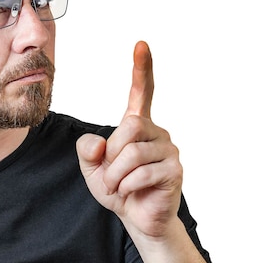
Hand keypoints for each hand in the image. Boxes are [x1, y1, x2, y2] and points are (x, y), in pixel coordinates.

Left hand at [76, 41, 182, 240]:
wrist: (137, 218)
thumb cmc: (118, 187)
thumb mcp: (92, 168)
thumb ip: (87, 150)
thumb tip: (98, 143)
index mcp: (137, 125)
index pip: (142, 91)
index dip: (141, 68)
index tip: (141, 44)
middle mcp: (156, 132)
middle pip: (130, 126)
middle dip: (112, 154)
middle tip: (111, 173)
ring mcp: (168, 150)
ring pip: (133, 153)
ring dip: (116, 175)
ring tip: (119, 186)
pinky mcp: (174, 171)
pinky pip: (141, 173)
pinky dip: (126, 187)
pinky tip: (131, 192)